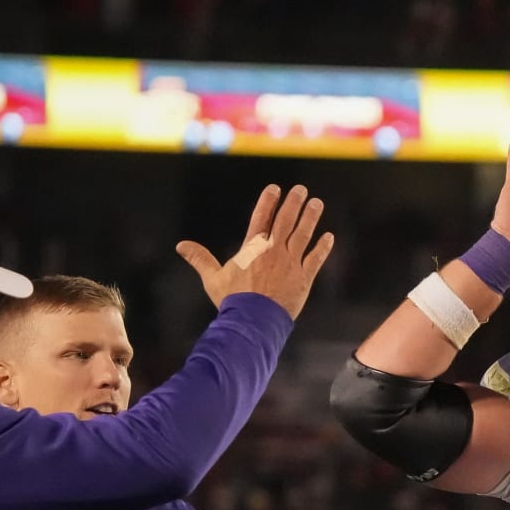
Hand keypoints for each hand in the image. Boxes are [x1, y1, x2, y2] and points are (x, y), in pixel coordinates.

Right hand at [176, 184, 334, 318]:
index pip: (261, 218)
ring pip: (302, 235)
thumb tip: (181, 246)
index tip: (275, 188)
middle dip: (293, 203)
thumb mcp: (213, 278)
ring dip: (310, 218)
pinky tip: (328, 236)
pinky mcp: (303, 278)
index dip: (268, 201)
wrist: (253, 321)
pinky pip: (315, 259)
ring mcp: (290, 264)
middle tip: (301, 190)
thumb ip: (200, 259)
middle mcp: (273, 251)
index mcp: (252, 248)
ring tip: (317, 204)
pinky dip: (323, 247)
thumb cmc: (233, 301)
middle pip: (285, 221)